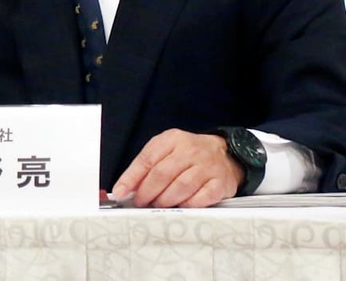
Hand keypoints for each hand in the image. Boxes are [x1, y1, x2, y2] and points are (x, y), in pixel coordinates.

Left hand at [110, 129, 243, 207]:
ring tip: (158, 205)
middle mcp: (191, 151)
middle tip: (141, 202)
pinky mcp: (220, 183)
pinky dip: (187, 205)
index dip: (131, 178)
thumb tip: (125, 188)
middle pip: (162, 174)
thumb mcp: (166, 151)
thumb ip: (147, 166)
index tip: (120, 193)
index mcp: (172, 139)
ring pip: (180, 187)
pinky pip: (201, 198)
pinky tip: (180, 207)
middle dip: (147, 192)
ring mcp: (207, 167)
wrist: (225, 155)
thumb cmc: (188, 155)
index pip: (147, 159)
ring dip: (165, 200)